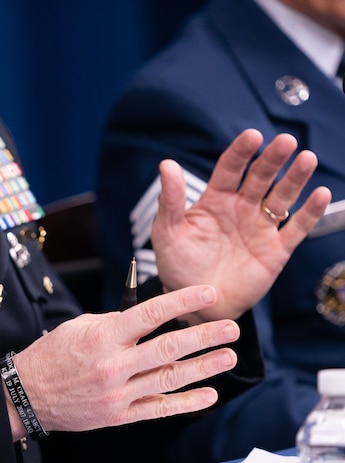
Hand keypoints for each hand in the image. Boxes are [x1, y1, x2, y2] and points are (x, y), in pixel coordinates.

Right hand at [7, 285, 238, 438]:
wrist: (27, 395)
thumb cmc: (52, 356)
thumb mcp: (78, 327)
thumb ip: (114, 323)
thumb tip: (147, 319)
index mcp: (103, 337)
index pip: (151, 313)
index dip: (184, 301)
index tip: (208, 293)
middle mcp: (113, 365)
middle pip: (169, 348)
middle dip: (205, 336)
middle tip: (231, 327)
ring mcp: (118, 393)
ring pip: (170, 379)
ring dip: (204, 368)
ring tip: (229, 356)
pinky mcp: (119, 415)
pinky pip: (159, 409)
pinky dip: (186, 402)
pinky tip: (209, 394)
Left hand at [151, 129, 330, 322]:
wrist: (194, 302)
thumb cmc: (177, 265)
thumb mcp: (167, 232)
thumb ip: (170, 199)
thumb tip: (167, 164)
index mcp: (215, 200)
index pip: (230, 169)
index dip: (241, 152)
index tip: (252, 136)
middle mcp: (241, 208)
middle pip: (261, 177)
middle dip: (273, 159)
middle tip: (285, 141)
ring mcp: (260, 227)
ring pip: (282, 197)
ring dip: (295, 179)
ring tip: (307, 159)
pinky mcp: (276, 250)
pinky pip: (296, 228)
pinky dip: (310, 212)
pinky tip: (320, 194)